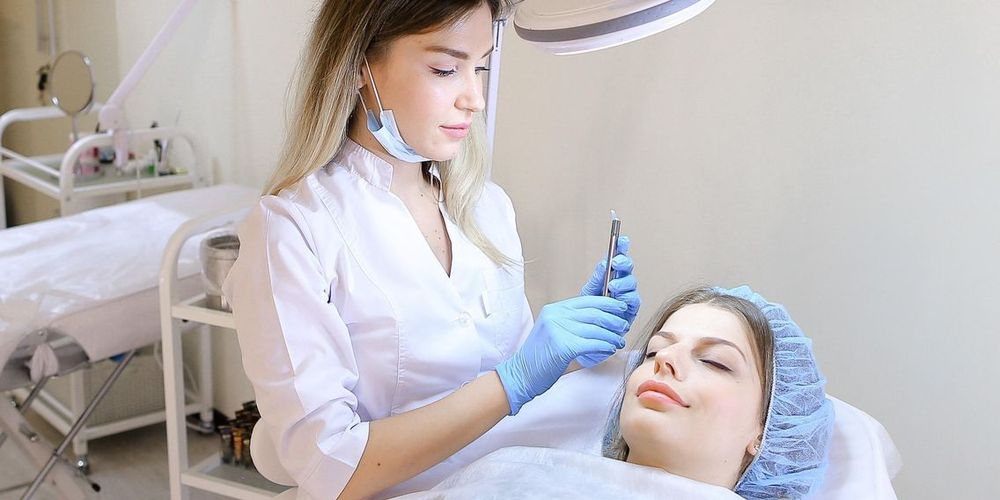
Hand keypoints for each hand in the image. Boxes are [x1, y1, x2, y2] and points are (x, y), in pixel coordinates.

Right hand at [495, 296, 628, 414]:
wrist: (520, 375)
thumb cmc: (539, 359)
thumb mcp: (552, 332)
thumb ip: (571, 323)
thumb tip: (599, 320)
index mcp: (553, 310)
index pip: (587, 300)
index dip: (607, 304)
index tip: (620, 309)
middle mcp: (555, 316)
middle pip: (594, 312)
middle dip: (613, 319)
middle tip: (623, 327)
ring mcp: (558, 330)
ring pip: (595, 328)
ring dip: (611, 335)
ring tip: (618, 341)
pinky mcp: (562, 346)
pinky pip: (592, 343)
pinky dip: (605, 346)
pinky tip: (610, 349)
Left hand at [577, 235, 640, 367]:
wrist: (587, 342)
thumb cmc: (588, 317)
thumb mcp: (588, 295)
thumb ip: (597, 279)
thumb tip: (604, 263)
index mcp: (610, 279)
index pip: (617, 261)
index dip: (621, 248)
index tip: (621, 238)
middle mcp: (621, 288)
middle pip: (628, 270)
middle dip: (624, 263)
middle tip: (616, 262)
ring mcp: (627, 300)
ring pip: (632, 285)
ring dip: (623, 282)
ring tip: (612, 285)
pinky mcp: (630, 313)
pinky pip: (633, 302)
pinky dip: (626, 298)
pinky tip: (618, 296)